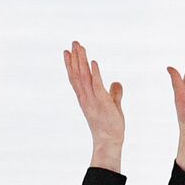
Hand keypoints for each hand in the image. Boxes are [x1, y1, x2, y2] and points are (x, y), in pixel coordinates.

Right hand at [63, 41, 124, 167]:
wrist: (109, 141)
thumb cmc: (109, 125)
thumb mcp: (112, 105)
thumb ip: (114, 93)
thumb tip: (117, 82)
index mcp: (85, 97)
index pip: (76, 78)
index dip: (71, 64)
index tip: (67, 52)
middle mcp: (85, 97)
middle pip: (78, 74)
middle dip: (75, 58)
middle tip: (73, 43)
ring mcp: (92, 100)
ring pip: (84, 77)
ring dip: (82, 61)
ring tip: (80, 47)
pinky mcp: (102, 102)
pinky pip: (97, 85)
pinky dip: (95, 73)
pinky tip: (93, 62)